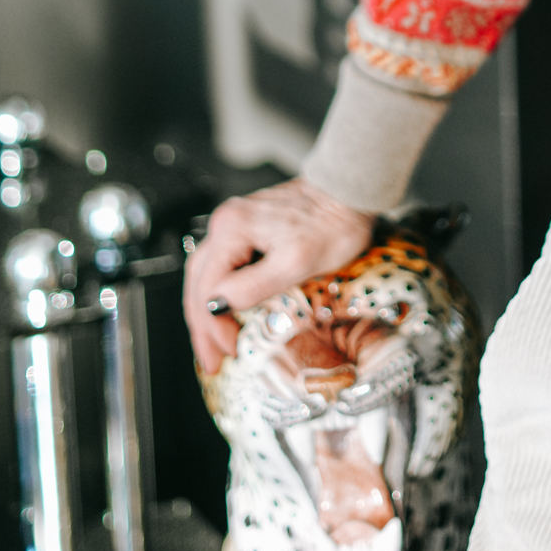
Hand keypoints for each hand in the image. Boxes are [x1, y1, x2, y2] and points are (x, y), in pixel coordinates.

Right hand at [182, 177, 374, 372]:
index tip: (228, 351)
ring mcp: (237, 224)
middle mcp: (227, 222)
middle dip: (202, 325)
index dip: (213, 325)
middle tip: (211, 360)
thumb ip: (253, 285)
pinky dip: (221, 293)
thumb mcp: (297, 262)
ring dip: (207, 311)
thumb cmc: (333, 223)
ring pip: (207, 274)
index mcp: (232, 228)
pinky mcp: (250, 229)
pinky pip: (224, 265)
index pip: (206, 287)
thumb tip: (218, 306)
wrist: (351, 190)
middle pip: (199, 281)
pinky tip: (227, 311)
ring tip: (213, 344)